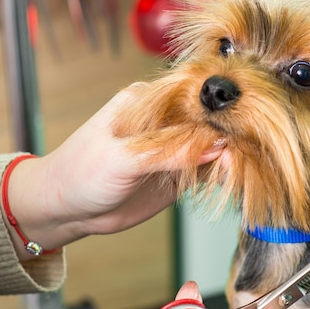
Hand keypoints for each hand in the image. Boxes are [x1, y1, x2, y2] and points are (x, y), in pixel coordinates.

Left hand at [5, 85, 224, 257]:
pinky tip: (230, 176)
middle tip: (243, 148)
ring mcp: (174, 148)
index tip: (241, 121)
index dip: (218, 109)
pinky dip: (222, 174)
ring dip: (228, 155)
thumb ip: (169, 152)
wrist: (65, 210)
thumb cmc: (79, 173)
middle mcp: (166, 121)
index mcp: (150, 102)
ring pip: (213, 147)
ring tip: (240, 164)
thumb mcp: (123, 159)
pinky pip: (207, 171)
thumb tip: (214, 146)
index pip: (194, 98)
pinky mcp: (179, 174)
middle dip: (229, 133)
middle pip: (209, 122)